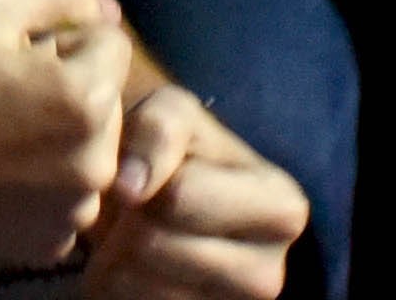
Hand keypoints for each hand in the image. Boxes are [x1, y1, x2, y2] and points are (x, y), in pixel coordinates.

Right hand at [0, 0, 129, 268]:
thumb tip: (110, 10)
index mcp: (87, 99)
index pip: (110, 45)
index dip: (62, 40)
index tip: (17, 56)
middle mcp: (96, 162)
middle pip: (105, 102)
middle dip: (68, 90)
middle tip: (4, 95)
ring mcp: (74, 211)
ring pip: (88, 152)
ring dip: (59, 139)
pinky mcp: (52, 243)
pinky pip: (67, 198)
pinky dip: (43, 186)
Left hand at [85, 84, 306, 292]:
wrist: (174, 206)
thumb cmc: (179, 153)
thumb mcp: (175, 113)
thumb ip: (160, 130)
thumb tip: (132, 188)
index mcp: (281, 209)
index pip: (181, 195)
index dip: (141, 176)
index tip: (140, 170)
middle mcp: (268, 275)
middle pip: (154, 244)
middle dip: (124, 219)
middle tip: (128, 206)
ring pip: (136, 284)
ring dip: (113, 255)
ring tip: (129, 233)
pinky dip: (115, 286)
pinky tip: (133, 266)